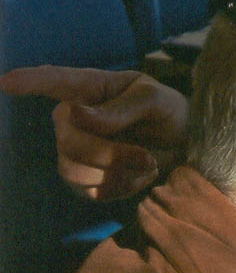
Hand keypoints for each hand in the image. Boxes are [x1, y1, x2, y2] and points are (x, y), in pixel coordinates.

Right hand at [0, 66, 188, 200]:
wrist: (182, 144)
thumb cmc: (165, 111)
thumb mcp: (156, 100)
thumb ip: (122, 107)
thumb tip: (77, 114)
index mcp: (89, 88)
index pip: (52, 81)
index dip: (28, 82)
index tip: (4, 83)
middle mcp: (71, 118)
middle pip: (69, 143)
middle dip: (112, 155)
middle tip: (148, 158)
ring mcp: (73, 150)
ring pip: (74, 171)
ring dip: (119, 173)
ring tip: (148, 164)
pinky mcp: (84, 179)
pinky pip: (91, 191)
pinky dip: (122, 188)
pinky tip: (139, 176)